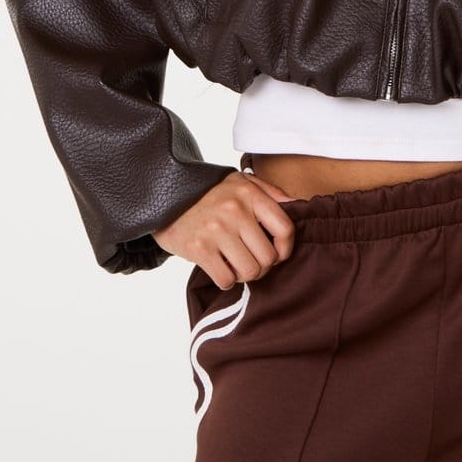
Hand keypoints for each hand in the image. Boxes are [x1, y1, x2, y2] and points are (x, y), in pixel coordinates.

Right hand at [153, 170, 296, 288]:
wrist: (163, 195)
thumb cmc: (208, 192)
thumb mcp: (240, 182)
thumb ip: (271, 193)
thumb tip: (298, 206)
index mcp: (249, 194)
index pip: (285, 228)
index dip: (286, 247)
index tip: (279, 252)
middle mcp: (235, 211)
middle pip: (268, 257)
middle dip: (263, 265)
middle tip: (252, 260)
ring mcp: (216, 230)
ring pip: (250, 271)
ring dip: (245, 274)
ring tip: (236, 264)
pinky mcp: (198, 248)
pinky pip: (226, 279)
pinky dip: (226, 280)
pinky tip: (220, 267)